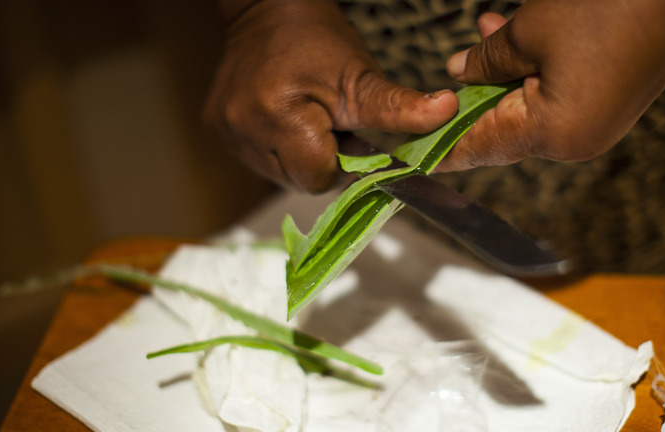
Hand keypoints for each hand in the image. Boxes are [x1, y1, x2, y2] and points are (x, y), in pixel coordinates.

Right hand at [205, 0, 458, 191]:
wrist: (269, 9)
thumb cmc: (321, 42)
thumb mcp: (362, 76)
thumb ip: (398, 108)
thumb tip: (447, 114)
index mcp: (279, 116)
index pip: (319, 177)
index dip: (342, 161)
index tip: (347, 132)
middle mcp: (244, 129)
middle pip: (300, 180)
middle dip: (321, 160)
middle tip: (328, 123)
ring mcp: (227, 131)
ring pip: (280, 175)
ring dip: (300, 156)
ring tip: (306, 120)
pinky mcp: (217, 129)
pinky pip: (260, 160)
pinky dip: (278, 149)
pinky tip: (284, 121)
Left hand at [440, 0, 664, 171]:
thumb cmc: (611, 9)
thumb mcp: (529, 33)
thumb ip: (487, 62)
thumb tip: (459, 74)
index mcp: (553, 135)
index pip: (477, 149)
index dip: (439, 148)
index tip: (409, 153)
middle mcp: (574, 142)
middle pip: (500, 130)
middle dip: (470, 99)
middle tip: (444, 76)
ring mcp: (593, 125)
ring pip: (526, 108)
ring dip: (500, 77)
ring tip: (483, 36)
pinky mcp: (607, 105)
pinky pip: (553, 97)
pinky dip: (529, 74)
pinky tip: (514, 39)